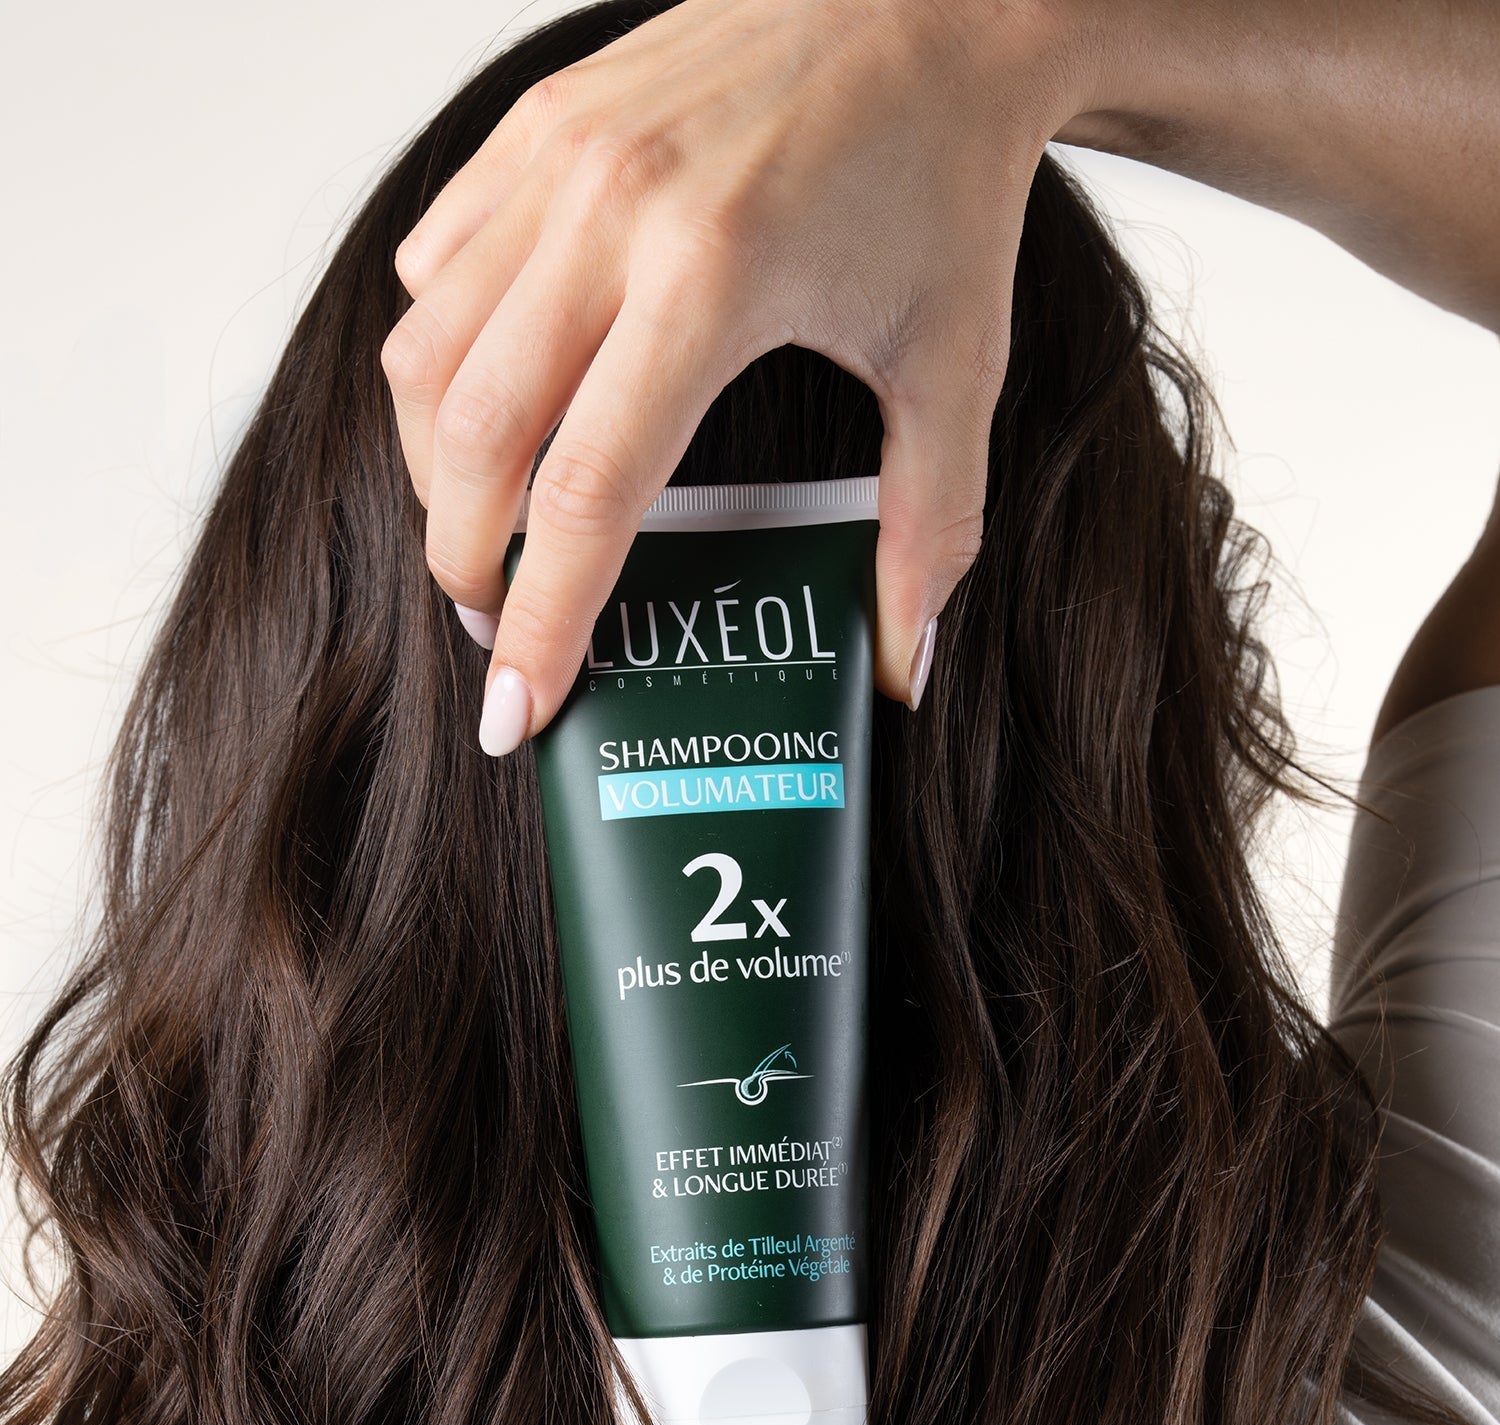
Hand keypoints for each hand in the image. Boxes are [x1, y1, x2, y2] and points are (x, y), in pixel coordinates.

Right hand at [381, 0, 1093, 752]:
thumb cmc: (943, 172)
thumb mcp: (957, 362)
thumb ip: (928, 528)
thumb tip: (907, 670)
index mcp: (714, 278)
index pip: (587, 496)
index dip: (545, 625)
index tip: (517, 715)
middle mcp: (609, 211)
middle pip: (471, 438)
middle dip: (464, 565)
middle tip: (499, 633)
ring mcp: (556, 158)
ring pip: (424, 353)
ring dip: (435, 471)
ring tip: (486, 536)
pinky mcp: (534, 125)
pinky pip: (436, 267)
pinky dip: (440, 361)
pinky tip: (495, 410)